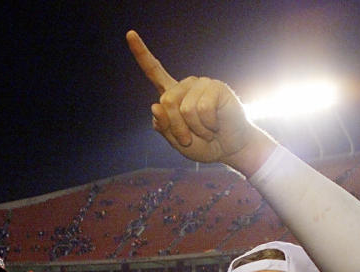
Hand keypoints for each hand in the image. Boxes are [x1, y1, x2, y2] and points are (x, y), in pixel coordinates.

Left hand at [126, 30, 275, 174]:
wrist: (229, 149)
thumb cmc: (204, 145)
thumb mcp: (177, 141)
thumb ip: (164, 127)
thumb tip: (155, 105)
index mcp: (172, 94)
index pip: (153, 71)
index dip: (141, 53)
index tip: (130, 34)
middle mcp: (185, 86)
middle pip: (166, 101)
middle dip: (177, 127)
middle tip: (190, 139)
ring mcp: (201, 84)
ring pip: (185, 108)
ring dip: (195, 129)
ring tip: (207, 131)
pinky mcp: (216, 87)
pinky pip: (203, 109)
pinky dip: (208, 125)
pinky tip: (216, 125)